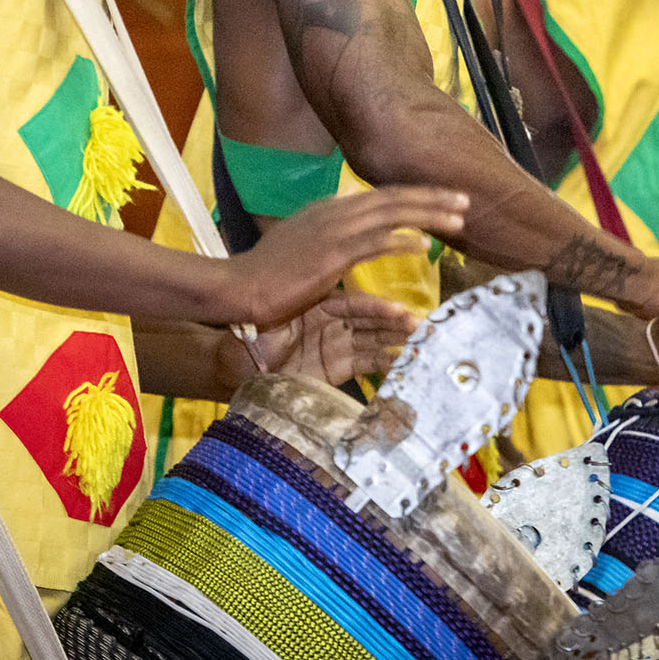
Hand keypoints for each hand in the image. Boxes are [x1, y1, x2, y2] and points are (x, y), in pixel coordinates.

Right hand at [224, 186, 466, 324]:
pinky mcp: (330, 254)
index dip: (415, 195)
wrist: (240, 287)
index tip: (444, 198)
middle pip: (393, 197)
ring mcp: (332, 230)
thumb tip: (358, 235)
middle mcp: (333, 211)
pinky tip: (422, 243)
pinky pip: (373, 242)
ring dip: (427, 214)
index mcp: (329, 209)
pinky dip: (400, 239)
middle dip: (432, 197)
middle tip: (465, 200)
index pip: (381, 195)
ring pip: (390, 213)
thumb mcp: (305, 246)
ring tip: (458, 218)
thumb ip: (333, 236)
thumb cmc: (270, 274)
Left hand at [246, 291, 418, 385]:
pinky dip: (385, 363)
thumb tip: (305, 290)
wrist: (236, 370)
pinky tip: (404, 364)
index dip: (377, 309)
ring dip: (397, 341)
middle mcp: (333, 322)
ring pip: (373, 341)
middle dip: (396, 324)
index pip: (354, 305)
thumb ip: (296, 308)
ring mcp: (337, 345)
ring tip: (422, 343)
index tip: (398, 310)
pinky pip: (366, 364)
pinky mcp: (337, 369)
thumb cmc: (250, 339)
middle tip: (422, 326)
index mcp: (319, 305)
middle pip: (371, 321)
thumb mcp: (273, 319)